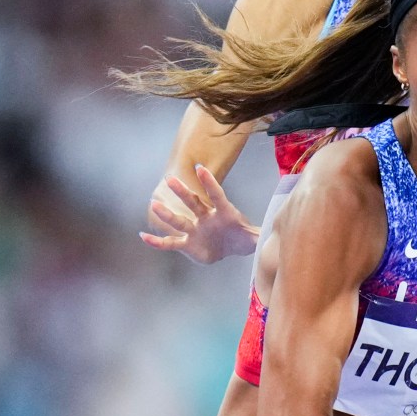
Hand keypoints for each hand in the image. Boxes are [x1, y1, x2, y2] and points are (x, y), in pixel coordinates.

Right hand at [141, 164, 257, 263]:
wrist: (228, 247)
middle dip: (183, 192)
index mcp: (222, 212)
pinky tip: (143, 236)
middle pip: (193, 202)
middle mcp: (205, 216)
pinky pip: (170, 242)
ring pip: (179, 220)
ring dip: (167, 213)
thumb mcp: (254, 237)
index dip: (209, 182)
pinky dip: (157, 241)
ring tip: (153, 203)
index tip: (200, 167)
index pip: (216, 194)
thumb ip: (260, 234)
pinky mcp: (187, 244)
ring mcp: (194, 228)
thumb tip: (273, 232)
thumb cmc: (241, 237)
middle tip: (170, 178)